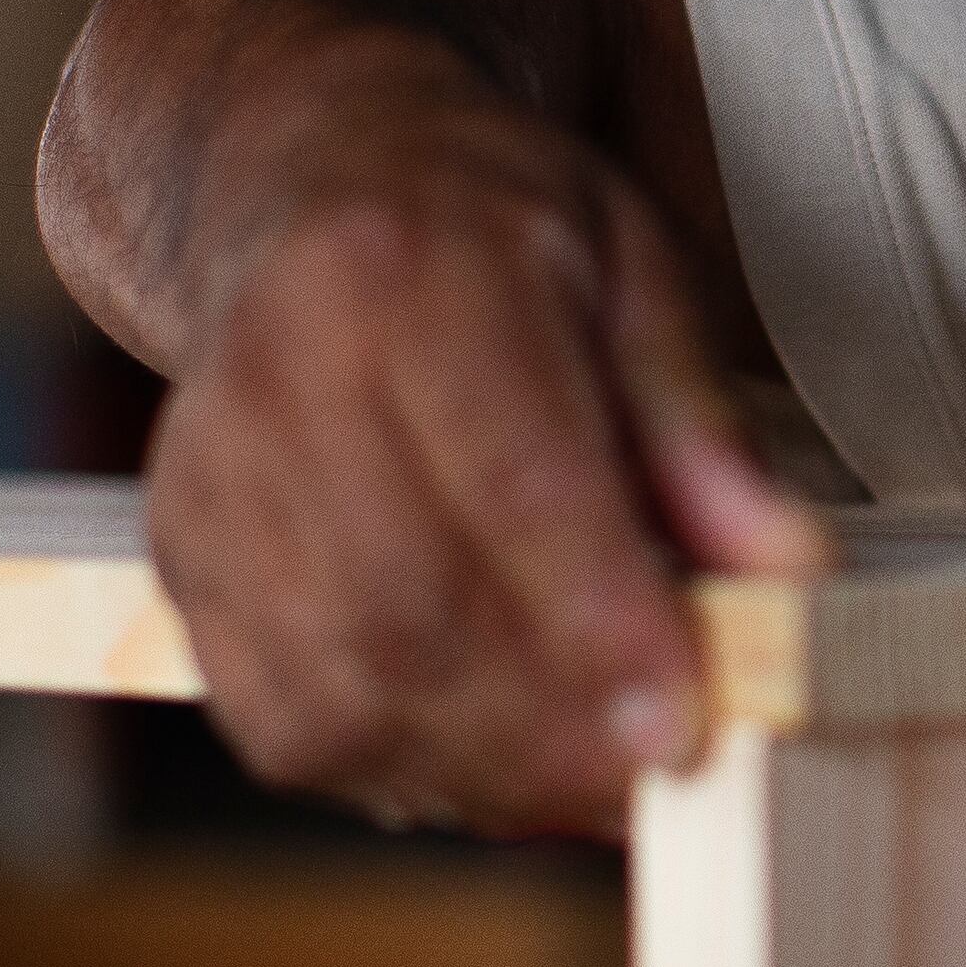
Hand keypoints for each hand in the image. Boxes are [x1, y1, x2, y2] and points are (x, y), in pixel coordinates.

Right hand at [141, 30, 830, 838]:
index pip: (508, 478)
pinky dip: (401, 771)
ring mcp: (211, 478)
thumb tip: (783, 574)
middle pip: (412, 607)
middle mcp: (280, 372)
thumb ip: (703, 429)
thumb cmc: (490, 230)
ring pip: (341, 686)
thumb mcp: (635, 271)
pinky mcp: (182, 566)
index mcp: (405, 270)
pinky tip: (490, 760)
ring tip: (592, 781)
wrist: (303, 185)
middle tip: (661, 777)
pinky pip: (285, 720)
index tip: (684, 719)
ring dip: (484, 770)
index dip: (596, 620)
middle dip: (550, 726)